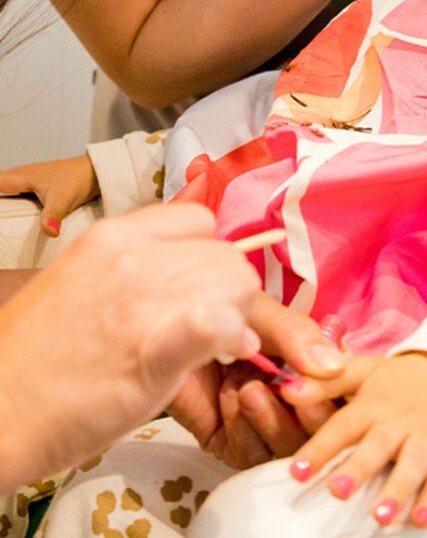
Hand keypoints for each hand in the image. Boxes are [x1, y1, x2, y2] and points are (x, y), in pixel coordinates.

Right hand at [0, 153, 98, 236]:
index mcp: (19, 177)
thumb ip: (53, 215)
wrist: (96, 171)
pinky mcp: (33, 186)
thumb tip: (49, 232)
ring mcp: (25, 180)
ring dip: (0, 197)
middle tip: (1, 222)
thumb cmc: (78, 180)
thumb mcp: (64, 199)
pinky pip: (9, 192)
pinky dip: (4, 198)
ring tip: (3, 220)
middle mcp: (18, 176)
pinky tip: (7, 210)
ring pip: (1, 187)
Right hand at [0, 202, 261, 488]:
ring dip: (235, 316)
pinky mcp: (156, 348)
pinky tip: (222, 352)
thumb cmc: (38, 356)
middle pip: (224, 255)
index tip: (198, 287)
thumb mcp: (82, 277)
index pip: (199, 221)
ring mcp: (145, 300)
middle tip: (210, 326)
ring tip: (213, 345)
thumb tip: (187, 267)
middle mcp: (133, 258)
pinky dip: (229, 335)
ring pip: (237, 284)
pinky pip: (217, 321)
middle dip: (227, 290)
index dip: (206, 256)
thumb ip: (135, 262)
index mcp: (114, 236)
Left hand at [168, 293, 346, 468]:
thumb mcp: (263, 314)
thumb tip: (335, 365)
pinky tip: (229, 399)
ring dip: (272, 420)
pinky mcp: (229, 441)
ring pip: (285, 446)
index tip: (328, 379)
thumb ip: (298, 336)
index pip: (338, 390)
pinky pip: (248, 454)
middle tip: (293, 393)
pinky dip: (242, 429)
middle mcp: (289, 397)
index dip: (336, 391)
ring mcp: (260, 422)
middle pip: (319, 428)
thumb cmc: (215, 310)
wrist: (164, 327)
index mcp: (306, 365)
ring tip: (250, 390)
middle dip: (310, 415)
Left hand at [282, 353, 426, 528]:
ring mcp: (424, 436)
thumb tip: (287, 389)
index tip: (296, 472)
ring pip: (411, 465)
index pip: (342, 426)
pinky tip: (421, 520)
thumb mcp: (361, 372)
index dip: (319, 448)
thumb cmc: (396, 381)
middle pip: (376, 446)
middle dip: (358, 470)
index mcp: (372, 404)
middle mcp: (397, 421)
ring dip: (397, 490)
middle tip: (337, 492)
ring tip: (380, 516)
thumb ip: (324, 383)